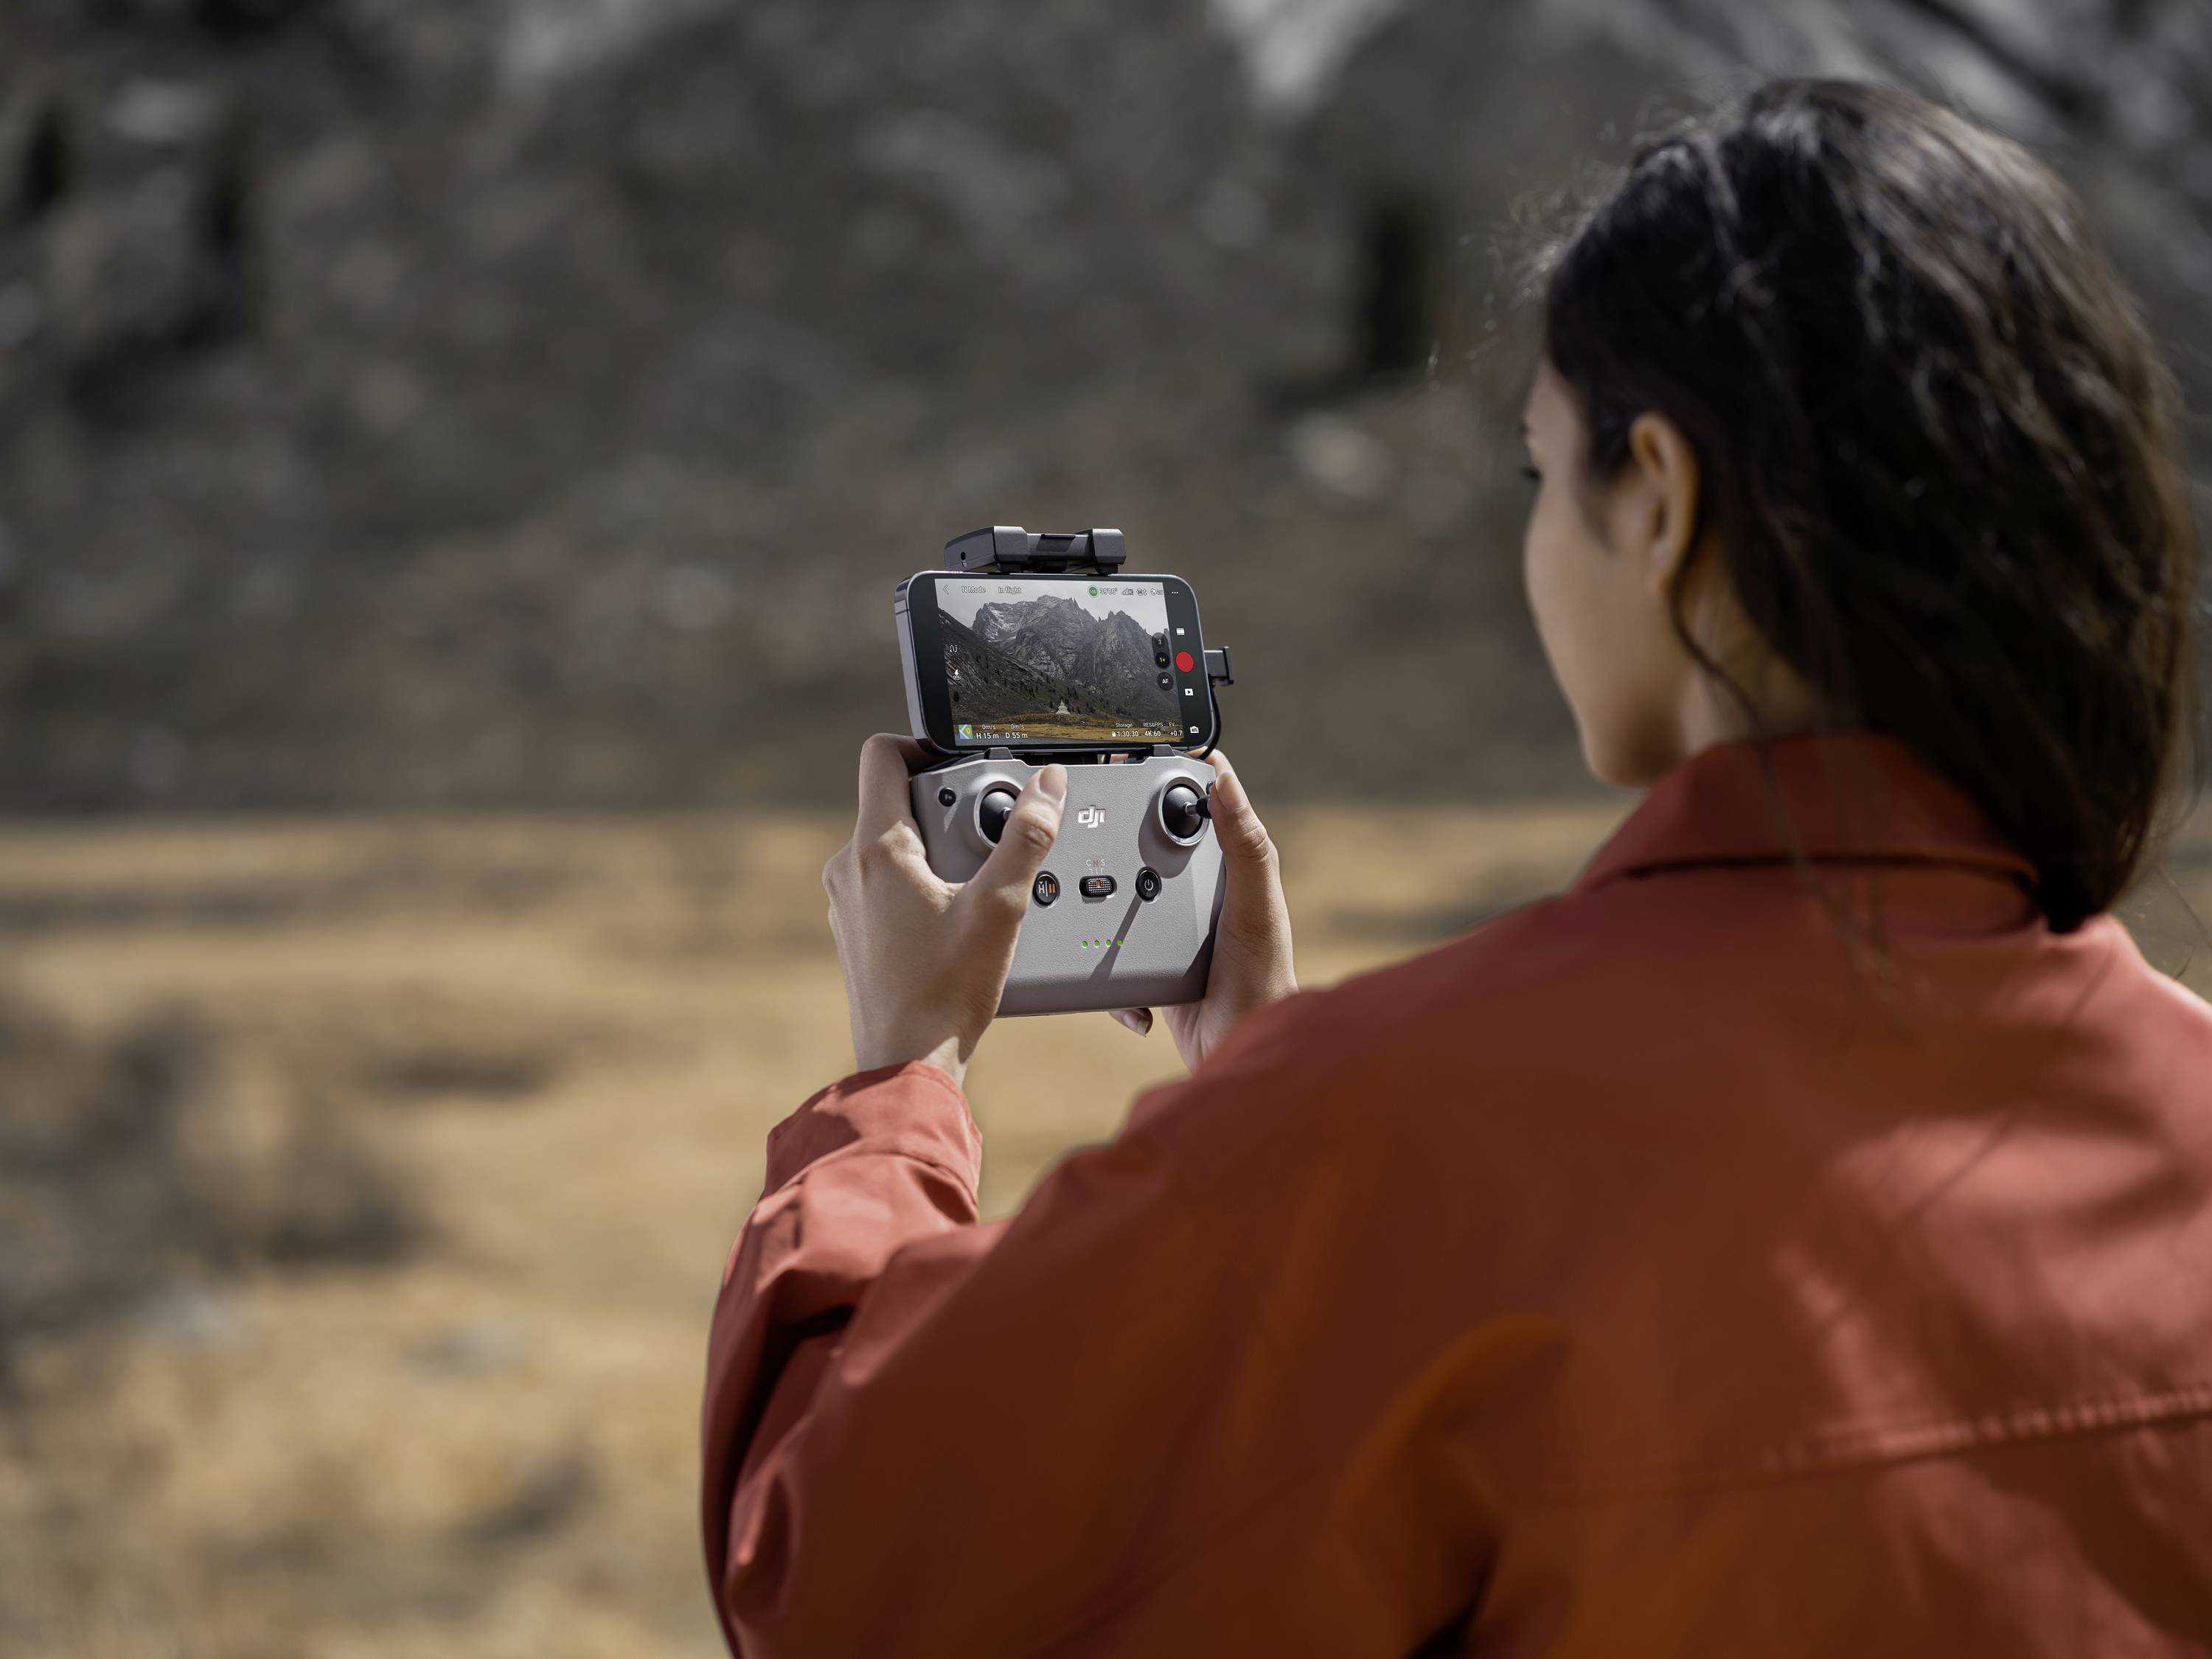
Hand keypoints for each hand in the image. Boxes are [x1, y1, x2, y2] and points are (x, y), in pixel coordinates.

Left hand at [822, 734, 1066, 1088]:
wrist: (906, 1064)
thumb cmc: (944, 991)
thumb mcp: (1001, 906)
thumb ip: (1027, 837)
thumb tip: (1047, 784)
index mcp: (875, 848)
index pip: (881, 755)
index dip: (922, 743)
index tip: (961, 761)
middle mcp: (848, 869)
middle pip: (895, 801)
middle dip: (947, 805)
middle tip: (991, 831)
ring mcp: (846, 903)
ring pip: (892, 845)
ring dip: (936, 847)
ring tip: (980, 879)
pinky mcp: (856, 932)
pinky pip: (887, 884)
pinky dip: (922, 883)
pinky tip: (958, 916)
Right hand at [1105, 749, 1295, 1069]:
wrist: (1236, 1048)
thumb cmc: (1261, 980)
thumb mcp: (1254, 908)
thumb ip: (1245, 847)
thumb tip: (1226, 782)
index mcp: (1230, 868)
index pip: (1204, 804)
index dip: (1178, 773)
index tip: (1141, 751)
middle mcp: (1201, 890)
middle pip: (1152, 839)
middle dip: (1123, 831)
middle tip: (1088, 815)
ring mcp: (1173, 923)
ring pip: (1126, 887)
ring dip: (1105, 894)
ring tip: (1084, 891)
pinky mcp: (1150, 956)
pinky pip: (1114, 939)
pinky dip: (1108, 950)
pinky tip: (1115, 954)